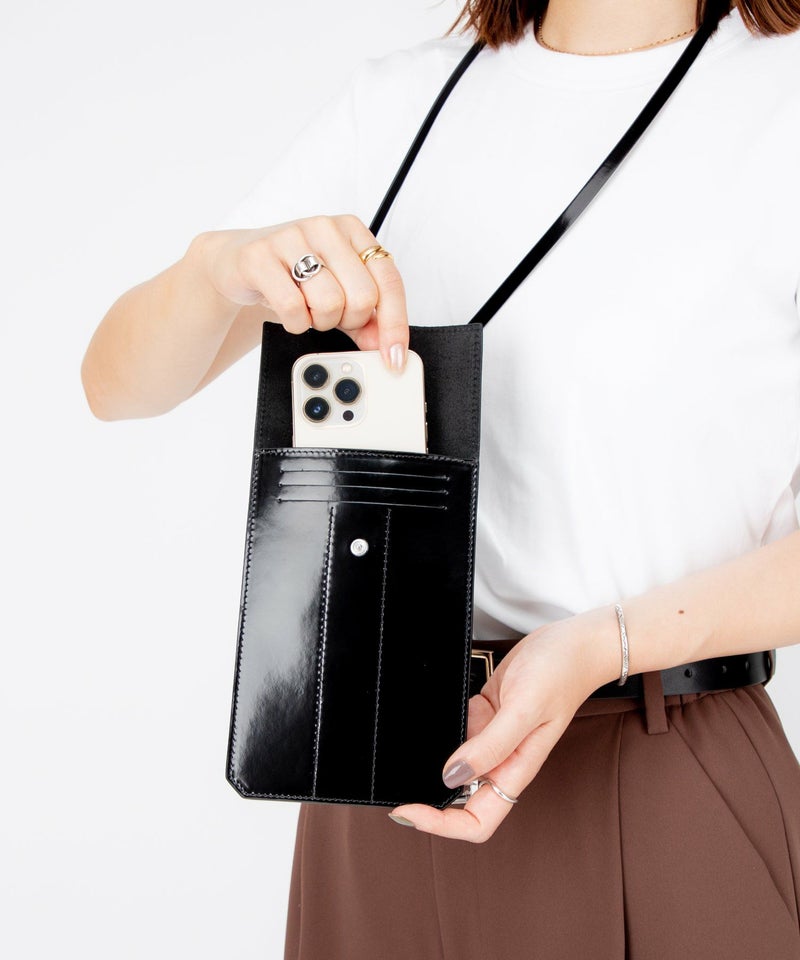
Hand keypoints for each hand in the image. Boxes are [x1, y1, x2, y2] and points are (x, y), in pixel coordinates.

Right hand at [196, 214, 409, 369]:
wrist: (236, 263)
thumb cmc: (292, 277)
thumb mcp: (336, 294)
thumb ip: (365, 319)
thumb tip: (384, 346)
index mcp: (353, 231)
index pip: (389, 281)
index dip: (395, 324)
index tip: (394, 357)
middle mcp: (325, 229)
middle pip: (362, 297)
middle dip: (348, 321)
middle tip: (331, 318)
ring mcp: (291, 237)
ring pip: (330, 303)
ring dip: (319, 322)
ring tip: (307, 309)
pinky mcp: (260, 256)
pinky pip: (293, 307)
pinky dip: (295, 323)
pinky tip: (289, 312)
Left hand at [389, 605, 619, 841]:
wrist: (573, 642)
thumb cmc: (560, 674)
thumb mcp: (524, 709)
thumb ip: (491, 745)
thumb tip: (452, 776)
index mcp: (514, 770)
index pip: (477, 821)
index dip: (442, 825)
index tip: (410, 809)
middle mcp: (501, 760)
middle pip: (459, 801)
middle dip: (427, 801)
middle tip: (394, 786)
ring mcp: (490, 737)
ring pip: (453, 765)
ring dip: (429, 764)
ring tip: (399, 752)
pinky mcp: (483, 713)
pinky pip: (454, 731)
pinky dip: (438, 730)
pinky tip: (424, 718)